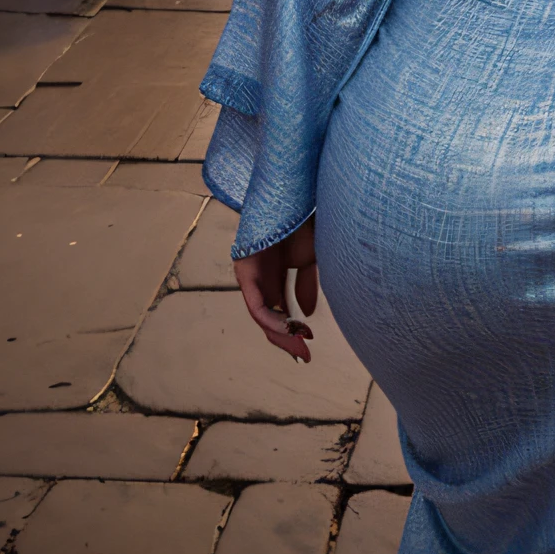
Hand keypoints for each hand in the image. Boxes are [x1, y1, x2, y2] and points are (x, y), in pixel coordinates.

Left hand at [233, 218, 318, 361]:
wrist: (294, 197)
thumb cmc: (302, 222)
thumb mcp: (311, 259)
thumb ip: (307, 286)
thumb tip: (307, 314)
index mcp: (277, 277)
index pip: (281, 311)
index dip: (294, 331)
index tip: (311, 343)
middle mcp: (262, 279)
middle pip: (271, 318)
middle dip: (288, 340)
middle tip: (305, 356)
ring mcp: (251, 276)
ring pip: (262, 317)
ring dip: (280, 335)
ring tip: (299, 346)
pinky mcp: (243, 272)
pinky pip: (256, 304)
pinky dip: (271, 319)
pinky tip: (287, 327)